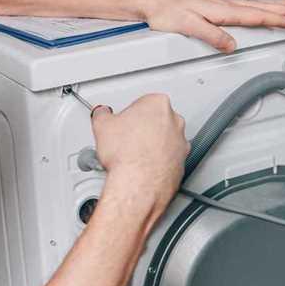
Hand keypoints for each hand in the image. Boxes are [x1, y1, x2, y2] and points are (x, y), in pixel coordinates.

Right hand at [91, 94, 189, 218]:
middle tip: (126, 138)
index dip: (128, 114)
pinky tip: (143, 165)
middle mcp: (175, 121)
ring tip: (133, 154)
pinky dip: (158, 160)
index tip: (122, 123)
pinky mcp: (182, 163)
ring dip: (151, 144)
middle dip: (142, 127)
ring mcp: (181, 142)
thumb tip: (102, 114)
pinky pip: (169, 157)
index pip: (142, 102)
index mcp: (157, 104)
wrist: (138, 183)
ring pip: (165, 139)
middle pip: (156, 119)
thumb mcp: (102, 125)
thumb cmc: (126, 154)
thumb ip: (102, 114)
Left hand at [142, 0, 284, 52]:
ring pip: (250, 3)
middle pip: (257, 6)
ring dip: (270, 4)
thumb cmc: (164, 11)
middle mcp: (220, 4)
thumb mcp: (188, 26)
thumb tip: (231, 45)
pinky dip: (253, 3)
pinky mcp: (210, 3)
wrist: (150, 0)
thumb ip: (212, 36)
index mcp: (219, 10)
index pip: (253, 15)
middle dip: (280, 9)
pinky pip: (239, 3)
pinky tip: (255, 4)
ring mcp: (216, 2)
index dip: (274, 19)